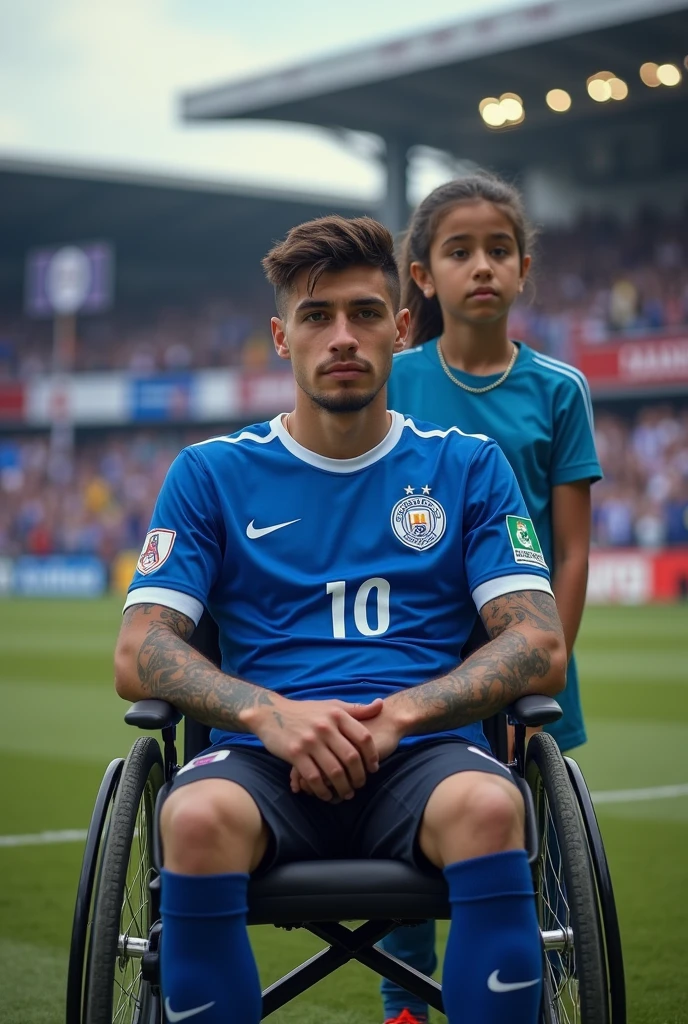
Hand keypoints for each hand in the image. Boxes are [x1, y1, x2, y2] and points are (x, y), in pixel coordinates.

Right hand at [290, 700, 404, 796]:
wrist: (271, 713)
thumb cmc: (305, 711)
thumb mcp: (331, 705)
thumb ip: (356, 709)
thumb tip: (381, 705)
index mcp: (336, 714)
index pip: (363, 737)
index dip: (372, 755)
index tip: (373, 768)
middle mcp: (324, 727)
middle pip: (351, 757)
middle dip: (359, 776)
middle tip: (361, 785)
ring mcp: (309, 741)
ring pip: (334, 771)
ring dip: (343, 787)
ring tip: (347, 794)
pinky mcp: (294, 754)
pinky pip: (314, 778)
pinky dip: (323, 790)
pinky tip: (327, 795)